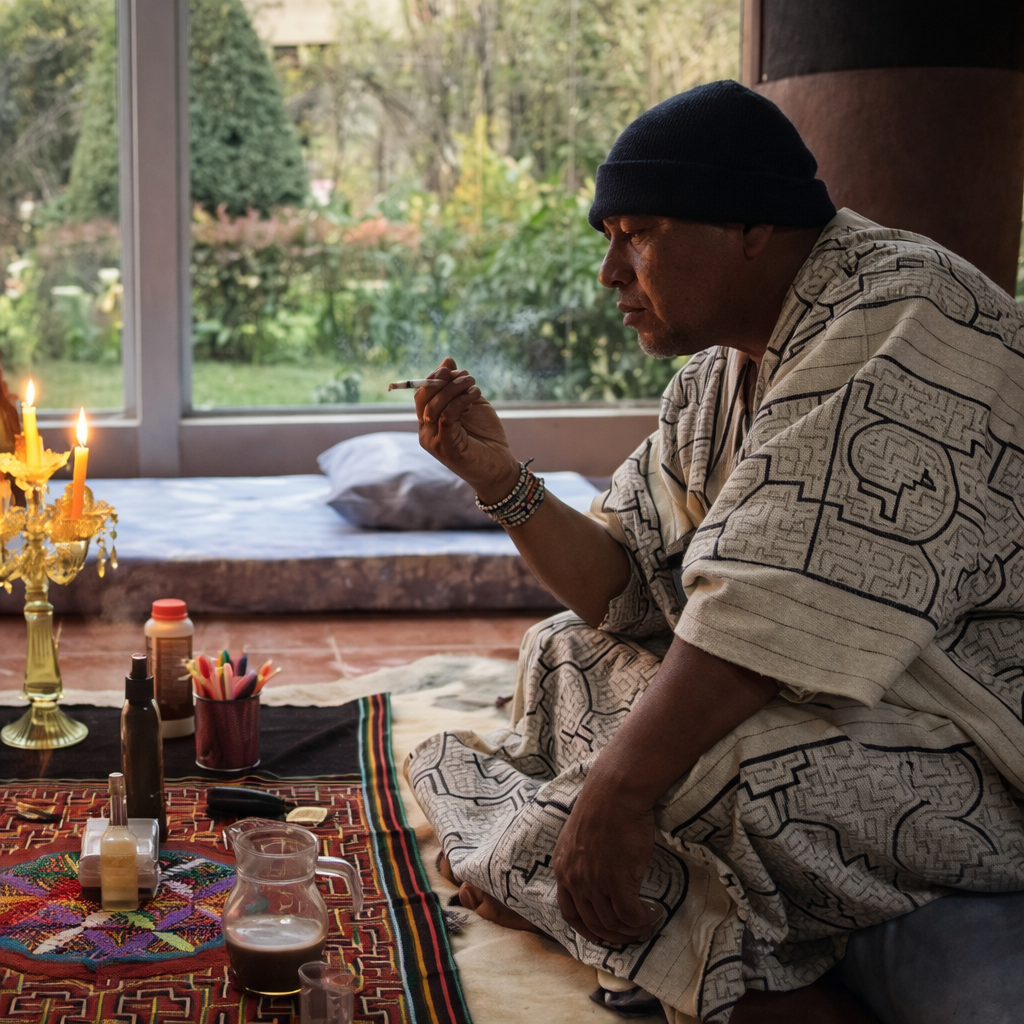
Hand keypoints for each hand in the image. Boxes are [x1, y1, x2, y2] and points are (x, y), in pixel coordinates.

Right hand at [416, 357, 520, 500]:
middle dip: (442, 380)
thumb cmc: (485, 438)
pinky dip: (461, 401)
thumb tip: (447, 360)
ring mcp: (434, 441)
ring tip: (472, 382)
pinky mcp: (446, 448)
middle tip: (463, 373)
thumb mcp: (471, 405)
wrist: (499, 468)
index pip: (422, 394)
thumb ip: (457, 387)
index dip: (434, 377)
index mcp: (429, 422)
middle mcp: (426, 432)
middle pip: (424, 398)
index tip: (451, 366)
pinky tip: (474, 395)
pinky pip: (448, 417)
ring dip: (454, 389)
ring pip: (435, 406)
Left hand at [552, 779, 661, 945]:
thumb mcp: (578, 836)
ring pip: (612, 923)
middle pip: (593, 923)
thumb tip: (595, 875)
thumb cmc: (602, 806)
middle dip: (613, 935)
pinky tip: (650, 916)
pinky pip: (630, 915)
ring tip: (644, 924)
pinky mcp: (618, 881)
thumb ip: (581, 859)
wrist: (615, 792)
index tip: (602, 934)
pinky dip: (641, 921)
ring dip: (630, 930)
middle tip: (631, 934)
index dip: (587, 929)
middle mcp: (574, 879)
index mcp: (563, 868)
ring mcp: (594, 882)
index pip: (570, 913)